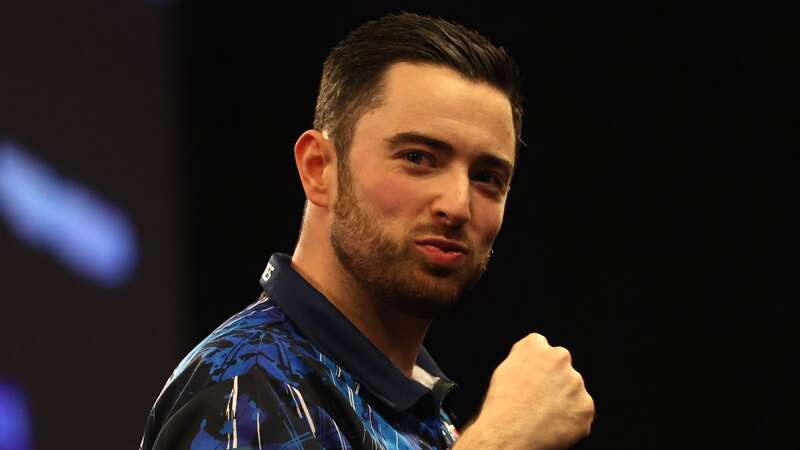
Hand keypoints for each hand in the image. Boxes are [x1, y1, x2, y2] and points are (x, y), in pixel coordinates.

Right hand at [454, 333, 593, 449]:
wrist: (509, 433)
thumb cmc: (502, 404)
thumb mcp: (505, 370)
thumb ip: (525, 359)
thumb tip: (536, 361)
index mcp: (536, 345)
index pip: (542, 349)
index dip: (537, 367)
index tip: (532, 380)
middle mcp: (559, 357)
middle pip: (561, 369)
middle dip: (554, 383)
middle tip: (538, 401)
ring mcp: (576, 382)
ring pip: (573, 392)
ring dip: (563, 402)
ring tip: (542, 416)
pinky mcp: (586, 406)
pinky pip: (580, 413)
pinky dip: (571, 421)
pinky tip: (552, 426)